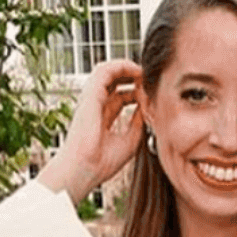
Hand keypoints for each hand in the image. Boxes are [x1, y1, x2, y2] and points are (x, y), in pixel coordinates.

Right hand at [39, 60, 144, 205]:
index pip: (119, 97)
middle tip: (150, 79)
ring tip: (144, 72)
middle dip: (133, 77)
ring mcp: (91, 99)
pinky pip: (105, 70)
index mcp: (102, 118)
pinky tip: (136, 71)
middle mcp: (95, 106)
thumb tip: (148, 107)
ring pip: (108, 71)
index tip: (151, 94)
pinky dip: (121, 67)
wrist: (84, 170)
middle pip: (114, 82)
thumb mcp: (130, 141)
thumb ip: (138, 123)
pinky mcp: (90, 94)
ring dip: (127, 68)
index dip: (136, 92)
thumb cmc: (101, 163)